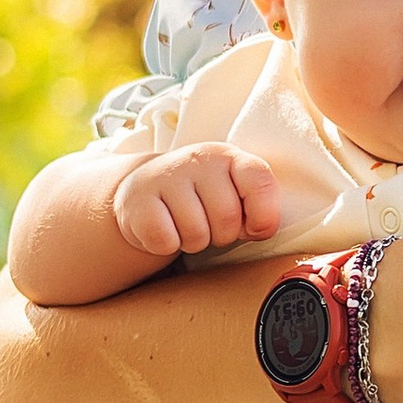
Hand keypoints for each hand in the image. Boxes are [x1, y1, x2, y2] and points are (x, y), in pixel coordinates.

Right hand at [114, 140, 282, 261]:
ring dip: (193, 242)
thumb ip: (256, 206)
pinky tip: (163, 228)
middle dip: (222, 235)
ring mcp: (165, 176)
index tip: (251, 227)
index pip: (260, 181)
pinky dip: (167, 245)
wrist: (143, 191)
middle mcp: (197, 159)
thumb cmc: (199, 198)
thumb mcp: (231, 193)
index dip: (264, 214)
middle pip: (228, 218)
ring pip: (197, 234)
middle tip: (207, 224)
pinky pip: (166, 241)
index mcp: (228, 156)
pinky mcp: (138, 200)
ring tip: (183, 225)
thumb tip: (261, 228)